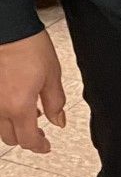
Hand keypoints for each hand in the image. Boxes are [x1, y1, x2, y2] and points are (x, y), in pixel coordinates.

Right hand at [0, 31, 66, 154]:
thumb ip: (55, 102)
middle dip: (27, 139)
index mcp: (19, 106)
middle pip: (11, 139)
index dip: (39, 147)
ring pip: (0, 128)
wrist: (9, 30)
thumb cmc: (29, 47)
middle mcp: (0, 109)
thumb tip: (58, 121)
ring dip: (15, 127)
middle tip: (40, 132)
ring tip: (30, 113)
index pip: (28, 140)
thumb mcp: (52, 75)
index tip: (46, 146)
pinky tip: (16, 101)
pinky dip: (5, 114)